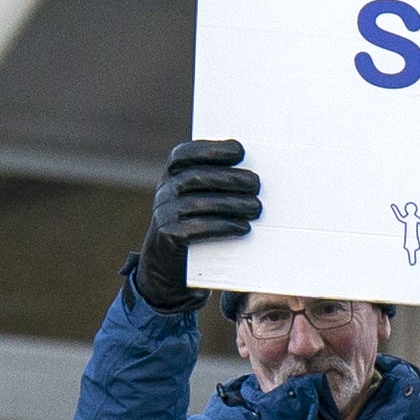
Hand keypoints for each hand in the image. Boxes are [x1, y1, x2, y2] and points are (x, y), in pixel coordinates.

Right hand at [135, 139, 260, 312]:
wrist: (168, 271)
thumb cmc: (196, 229)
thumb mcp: (201, 202)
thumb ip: (217, 186)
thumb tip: (254, 176)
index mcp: (172, 177)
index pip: (183, 154)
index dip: (210, 149)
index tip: (239, 150)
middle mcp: (163, 192)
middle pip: (195, 177)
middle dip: (228, 178)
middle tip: (256, 184)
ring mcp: (162, 215)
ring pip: (195, 203)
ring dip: (230, 204)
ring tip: (256, 208)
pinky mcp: (166, 238)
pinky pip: (192, 229)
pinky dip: (220, 226)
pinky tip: (242, 228)